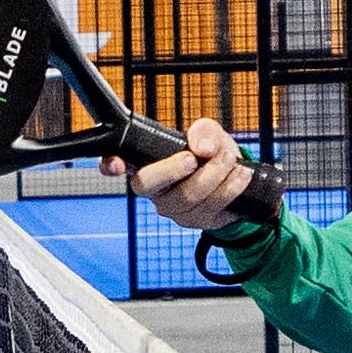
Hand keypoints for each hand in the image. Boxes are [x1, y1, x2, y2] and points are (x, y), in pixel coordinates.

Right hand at [127, 120, 260, 226]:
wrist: (237, 179)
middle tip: (194, 158)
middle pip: (148, 185)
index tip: (116, 163)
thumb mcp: (208, 134)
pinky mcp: (198, 221)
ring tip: (231, 159)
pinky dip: (230, 188)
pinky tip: (241, 176)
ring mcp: (175, 209)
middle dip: (172, 170)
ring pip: (187, 196)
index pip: (115, 164)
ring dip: (214, 174)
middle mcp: (155, 190)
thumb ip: (204, 131)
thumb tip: (203, 147)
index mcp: (146, 163)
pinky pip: (211, 207)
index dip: (110, 164)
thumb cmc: (212, 153)